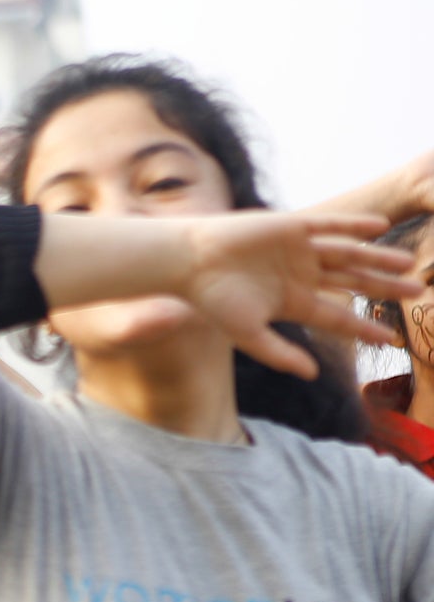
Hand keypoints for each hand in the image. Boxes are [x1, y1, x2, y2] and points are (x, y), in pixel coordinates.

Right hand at [179, 212, 415, 375]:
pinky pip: (330, 226)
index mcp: (293, 302)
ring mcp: (300, 250)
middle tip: (418, 293)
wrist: (190, 262)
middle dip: (384, 288)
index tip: (392, 339)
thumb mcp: (249, 335)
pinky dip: (354, 226)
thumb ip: (281, 354)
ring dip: (378, 259)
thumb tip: (314, 375)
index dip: (365, 327)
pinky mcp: (293, 226)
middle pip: (353, 283)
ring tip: (407, 264)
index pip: (338, 317)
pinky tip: (379, 229)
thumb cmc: (212, 300)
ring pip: (349, 255)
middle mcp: (302, 275)